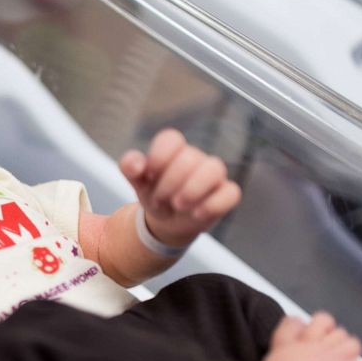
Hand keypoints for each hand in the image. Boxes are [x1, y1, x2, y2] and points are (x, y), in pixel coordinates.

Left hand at [120, 128, 240, 246]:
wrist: (168, 221)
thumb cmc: (155, 194)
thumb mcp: (138, 183)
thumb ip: (130, 167)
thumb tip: (137, 164)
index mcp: (173, 150)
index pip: (171, 139)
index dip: (159, 156)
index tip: (149, 176)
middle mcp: (196, 158)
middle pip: (190, 158)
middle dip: (169, 183)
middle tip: (159, 200)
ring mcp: (213, 175)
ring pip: (215, 169)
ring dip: (193, 189)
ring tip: (178, 205)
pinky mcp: (226, 194)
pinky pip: (231, 193)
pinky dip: (213, 205)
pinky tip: (196, 214)